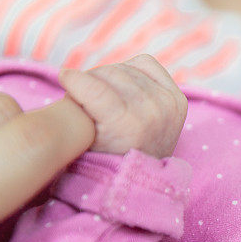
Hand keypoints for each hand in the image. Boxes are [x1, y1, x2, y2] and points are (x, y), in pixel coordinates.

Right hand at [59, 55, 187, 157]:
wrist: (139, 176)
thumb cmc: (103, 157)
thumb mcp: (82, 139)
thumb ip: (73, 110)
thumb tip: (68, 74)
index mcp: (128, 126)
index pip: (95, 87)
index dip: (74, 79)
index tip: (64, 77)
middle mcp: (153, 114)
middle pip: (110, 73)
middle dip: (91, 80)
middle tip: (84, 94)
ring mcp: (168, 106)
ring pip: (126, 68)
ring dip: (109, 77)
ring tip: (102, 94)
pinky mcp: (177, 99)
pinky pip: (146, 64)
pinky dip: (131, 69)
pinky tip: (123, 86)